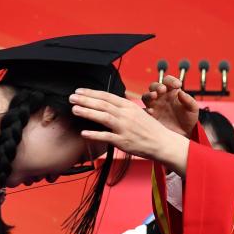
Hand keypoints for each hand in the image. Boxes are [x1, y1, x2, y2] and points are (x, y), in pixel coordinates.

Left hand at [69, 89, 189, 174]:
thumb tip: (109, 102)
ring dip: (88, 112)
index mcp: (129, 106)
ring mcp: (125, 128)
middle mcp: (126, 115)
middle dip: (85, 100)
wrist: (162, 142)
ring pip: (103, 117)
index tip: (79, 91)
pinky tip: (84, 132)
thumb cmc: (149, 128)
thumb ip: (123, 107)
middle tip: (72, 97)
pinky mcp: (123, 141)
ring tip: (74, 110)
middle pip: (103, 104)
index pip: (107, 96)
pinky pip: (106, 137)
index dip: (91, 93)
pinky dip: (94, 134)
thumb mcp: (138, 112)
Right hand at [142, 75, 198, 135]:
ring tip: (154, 96)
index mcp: (171, 92)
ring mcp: (155, 107)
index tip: (177, 85)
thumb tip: (180, 92)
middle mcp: (161, 98)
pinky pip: (144, 111)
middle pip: (154, 86)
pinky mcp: (151, 117)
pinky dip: (146, 110)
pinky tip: (152, 111)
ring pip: (146, 96)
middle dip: (157, 86)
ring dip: (149, 94)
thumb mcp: (193, 109)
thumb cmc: (189, 119)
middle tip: (163, 90)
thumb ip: (189, 100)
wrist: (185, 134)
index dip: (171, 80)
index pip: (168, 81)